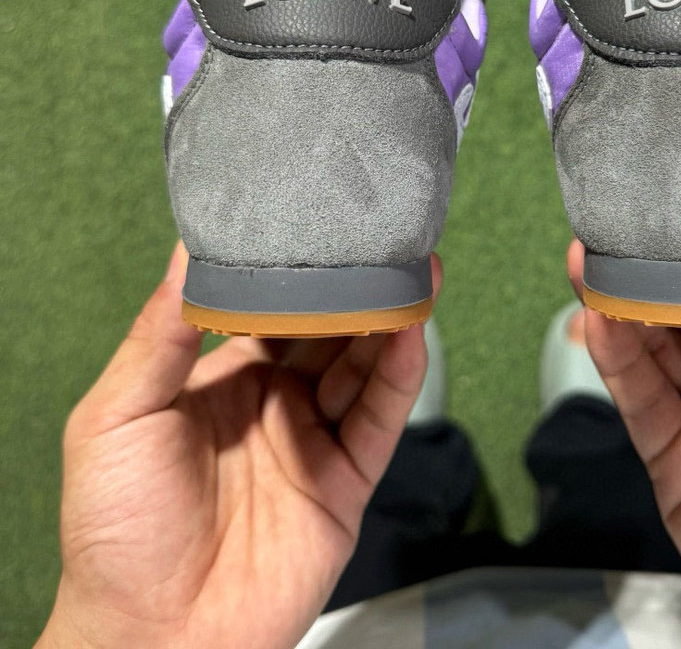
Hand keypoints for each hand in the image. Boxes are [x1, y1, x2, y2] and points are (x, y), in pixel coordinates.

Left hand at [38, 244, 437, 648]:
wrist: (154, 639)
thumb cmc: (116, 531)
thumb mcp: (116, 418)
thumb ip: (159, 336)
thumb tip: (188, 252)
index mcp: (221, 379)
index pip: (269, 309)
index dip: (296, 270)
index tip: (317, 226)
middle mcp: (273, 402)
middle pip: (327, 331)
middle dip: (354, 287)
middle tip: (381, 239)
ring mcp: (312, 441)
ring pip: (362, 367)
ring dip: (389, 321)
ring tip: (411, 273)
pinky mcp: (345, 482)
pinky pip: (380, 421)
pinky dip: (401, 378)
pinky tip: (412, 336)